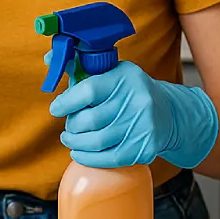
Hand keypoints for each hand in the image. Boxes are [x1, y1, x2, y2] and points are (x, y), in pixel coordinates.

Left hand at [46, 59, 217, 169]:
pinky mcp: (145, 147)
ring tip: (70, 140)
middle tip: (68, 128)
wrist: (169, 113)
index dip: (67, 102)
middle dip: (72, 126)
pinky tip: (79, 154)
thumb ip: (81, 67)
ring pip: (98, 141)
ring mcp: (143, 126)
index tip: (56, 109)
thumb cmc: (130, 91)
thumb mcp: (112, 73)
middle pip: (91, 119)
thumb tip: (50, 58)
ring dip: (76, 143)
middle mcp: (137, 100)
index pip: (89, 90)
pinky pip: (110, 158)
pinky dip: (89, 159)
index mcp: (125, 77)